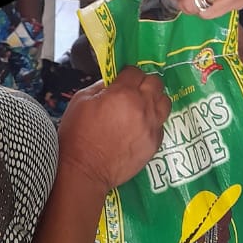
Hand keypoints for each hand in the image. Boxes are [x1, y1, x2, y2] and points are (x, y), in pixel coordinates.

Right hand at [58, 65, 168, 192]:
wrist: (85, 171)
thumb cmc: (78, 135)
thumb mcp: (81, 100)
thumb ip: (99, 86)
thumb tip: (111, 83)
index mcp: (123, 93)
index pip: (135, 71)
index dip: (127, 73)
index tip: (122, 79)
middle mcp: (143, 107)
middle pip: (156, 82)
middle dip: (144, 82)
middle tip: (133, 90)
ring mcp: (152, 126)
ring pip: (165, 102)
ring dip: (154, 100)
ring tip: (142, 106)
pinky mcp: (155, 143)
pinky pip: (161, 124)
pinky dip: (153, 122)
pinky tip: (140, 127)